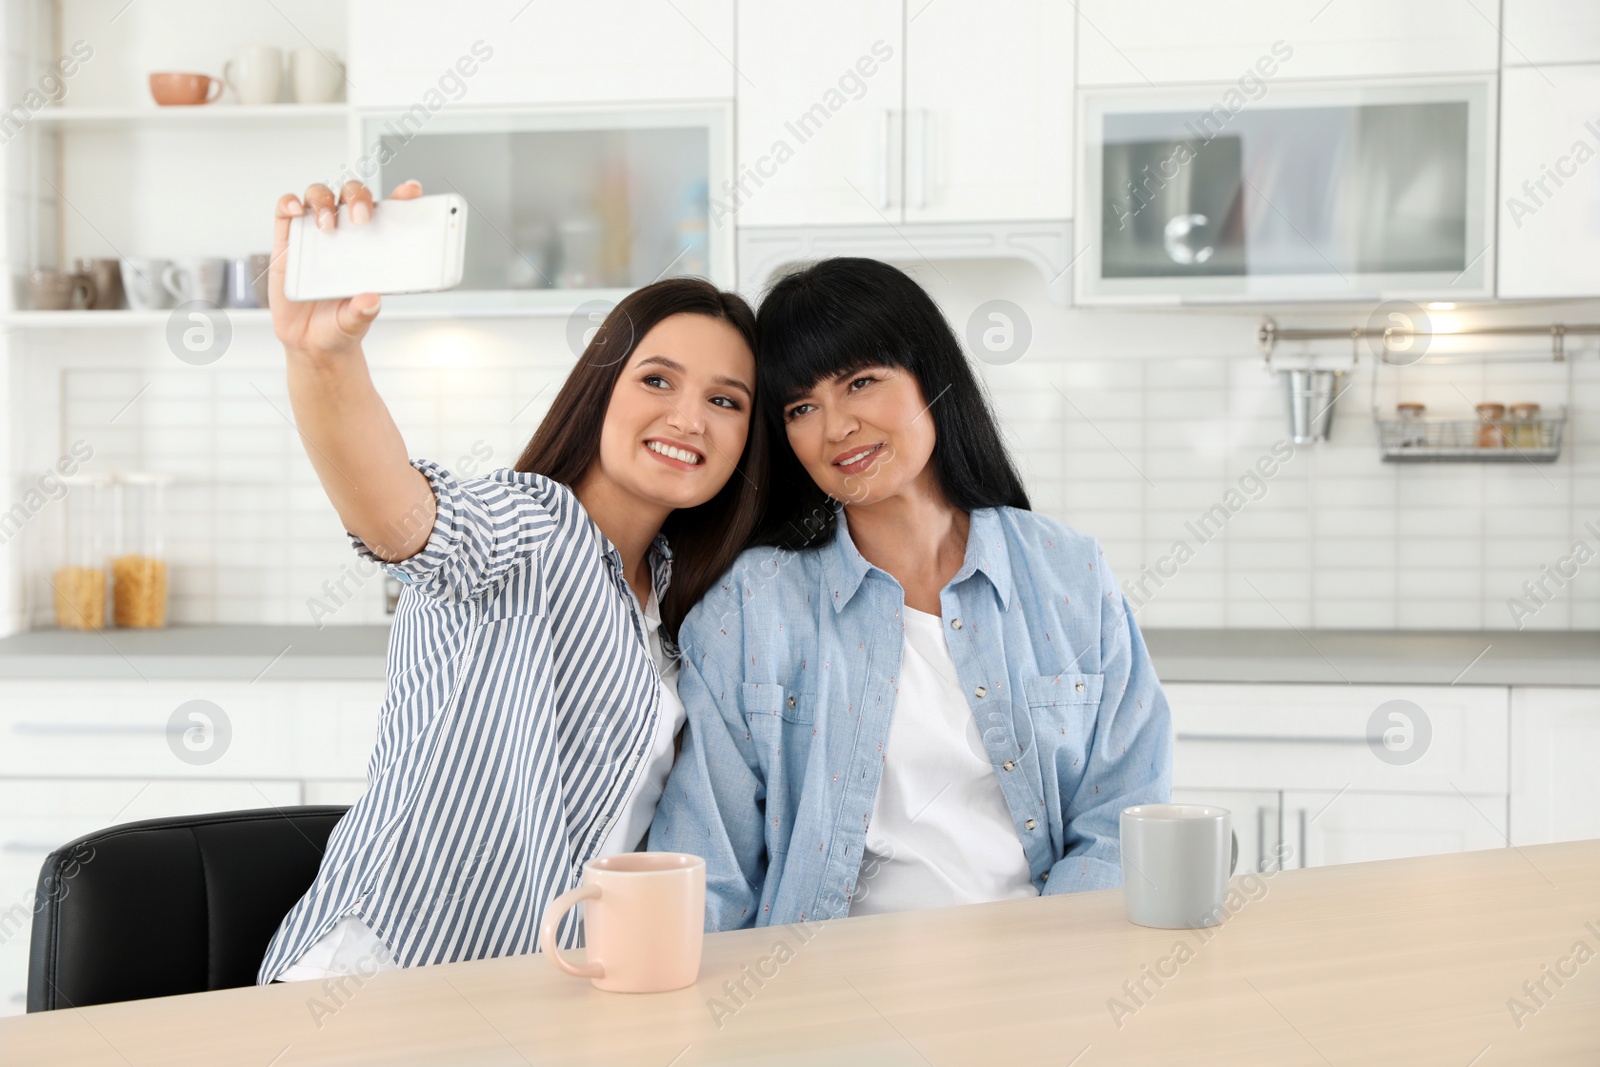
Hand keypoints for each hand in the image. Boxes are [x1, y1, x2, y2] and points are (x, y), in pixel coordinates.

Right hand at [269, 179, 422, 360]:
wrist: (310, 341)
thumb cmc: (340, 324)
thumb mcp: (356, 322)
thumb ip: (363, 311)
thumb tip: (371, 300)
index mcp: (371, 247)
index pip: (389, 212)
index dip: (401, 196)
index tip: (412, 190)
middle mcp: (345, 234)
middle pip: (351, 195)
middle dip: (358, 198)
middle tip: (361, 218)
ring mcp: (315, 235)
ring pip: (319, 196)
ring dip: (323, 202)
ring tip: (327, 226)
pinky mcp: (288, 243)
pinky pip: (285, 213)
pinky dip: (288, 205)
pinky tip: (295, 212)